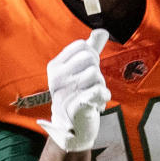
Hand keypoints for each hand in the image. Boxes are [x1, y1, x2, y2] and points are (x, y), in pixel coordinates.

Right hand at [37, 28, 110, 152]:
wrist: (72, 128)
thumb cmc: (77, 96)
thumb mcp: (80, 71)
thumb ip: (91, 50)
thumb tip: (102, 31)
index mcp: (55, 67)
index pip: (82, 46)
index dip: (91, 56)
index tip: (86, 70)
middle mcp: (57, 78)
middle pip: (90, 58)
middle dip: (97, 72)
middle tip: (89, 86)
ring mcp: (66, 93)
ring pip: (97, 75)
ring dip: (101, 86)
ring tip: (91, 96)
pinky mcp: (77, 106)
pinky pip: (100, 91)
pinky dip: (104, 96)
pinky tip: (98, 103)